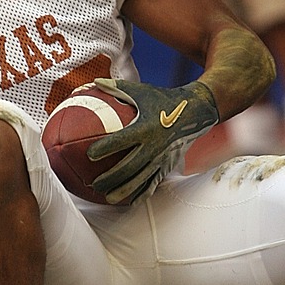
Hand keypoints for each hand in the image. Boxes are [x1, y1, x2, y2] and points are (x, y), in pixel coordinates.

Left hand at [87, 77, 219, 204]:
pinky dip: (142, 193)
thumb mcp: (141, 91)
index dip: (106, 148)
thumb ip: (117, 88)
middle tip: (93, 184)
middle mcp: (154, 146)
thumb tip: (93, 81)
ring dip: (124, 191)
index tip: (89, 154)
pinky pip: (154, 183)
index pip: (121, 140)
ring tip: (107, 199)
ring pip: (141, 179)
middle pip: (129, 166)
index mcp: (145, 127)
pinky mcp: (168, 166)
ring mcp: (162, 158)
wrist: (195, 112)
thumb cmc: (163, 99)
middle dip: (111, 178)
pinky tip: (129, 202)